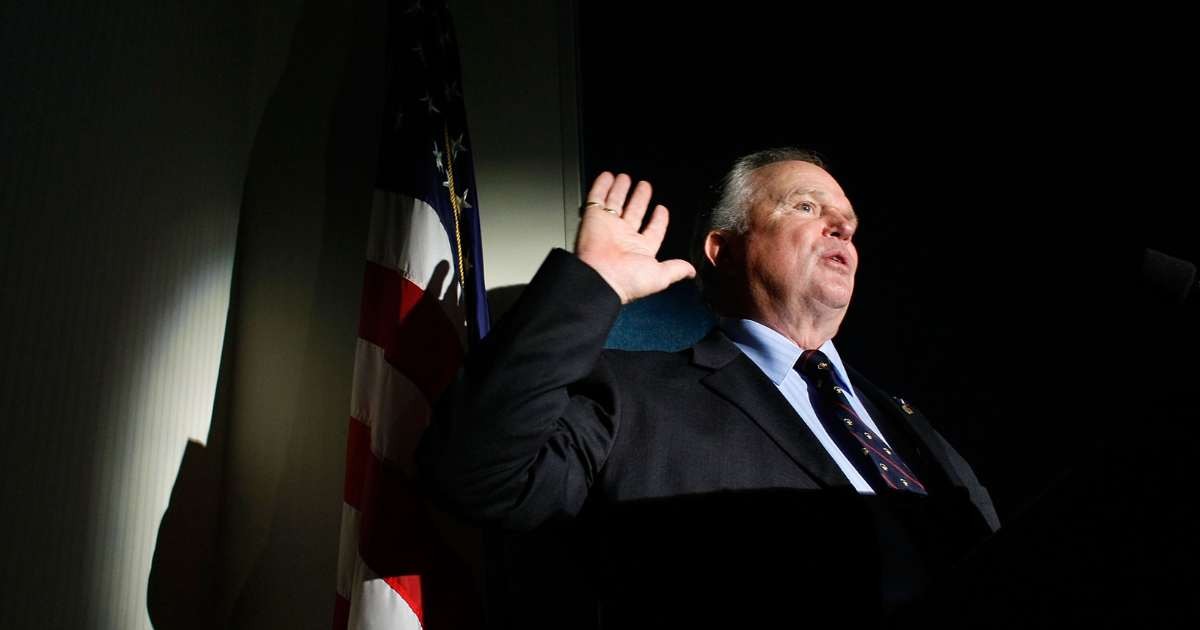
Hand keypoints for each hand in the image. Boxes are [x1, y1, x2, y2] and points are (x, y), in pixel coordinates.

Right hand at [575, 172, 695, 303]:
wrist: (599, 278)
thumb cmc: (627, 280)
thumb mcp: (661, 276)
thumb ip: (676, 269)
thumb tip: (691, 271)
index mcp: (640, 249)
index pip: (653, 230)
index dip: (659, 220)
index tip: (662, 209)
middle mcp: (623, 237)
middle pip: (634, 212)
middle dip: (639, 199)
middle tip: (644, 186)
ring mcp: (608, 226)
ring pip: (615, 203)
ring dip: (621, 190)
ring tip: (625, 178)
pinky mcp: (593, 218)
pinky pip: (597, 198)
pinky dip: (601, 186)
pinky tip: (607, 177)